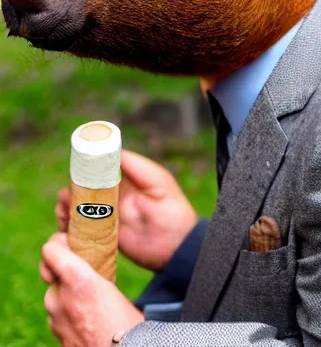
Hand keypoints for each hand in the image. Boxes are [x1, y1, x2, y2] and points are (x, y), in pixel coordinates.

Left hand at [40, 233, 143, 346]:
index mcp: (75, 279)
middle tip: (86, 267)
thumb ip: (94, 273)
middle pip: (52, 271)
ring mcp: (54, 318)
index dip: (59, 242)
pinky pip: (59, 313)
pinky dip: (69, 309)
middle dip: (65, 267)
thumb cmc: (126, 322)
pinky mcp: (55, 334)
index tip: (72, 241)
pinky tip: (89, 313)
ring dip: (68, 290)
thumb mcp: (112, 286)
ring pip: (56, 293)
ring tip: (92, 294)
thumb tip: (92, 263)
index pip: (50, 249)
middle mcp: (58, 297)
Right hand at [56, 149, 197, 271]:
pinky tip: (66, 229)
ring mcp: (108, 218)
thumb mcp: (158, 182)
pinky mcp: (104, 238)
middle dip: (71, 191)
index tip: (74, 171)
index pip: (99, 171)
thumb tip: (113, 150)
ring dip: (67, 208)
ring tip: (64, 211)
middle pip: (83, 191)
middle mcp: (114, 198)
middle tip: (66, 196)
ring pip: (79, 210)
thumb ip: (137, 166)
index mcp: (126, 182)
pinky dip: (69, 228)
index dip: (84, 170)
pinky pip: (81, 231)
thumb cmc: (173, 211)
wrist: (178, 248)